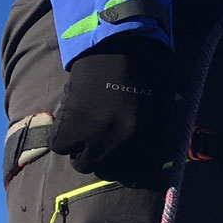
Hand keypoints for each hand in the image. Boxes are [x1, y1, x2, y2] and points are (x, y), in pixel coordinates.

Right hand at [53, 34, 177, 183]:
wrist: (124, 44)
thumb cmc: (147, 71)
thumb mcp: (161, 110)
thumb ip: (152, 137)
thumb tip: (143, 165)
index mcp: (153, 142)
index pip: (139, 177)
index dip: (127, 170)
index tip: (120, 161)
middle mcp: (128, 146)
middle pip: (108, 172)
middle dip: (103, 159)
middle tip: (97, 140)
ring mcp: (101, 139)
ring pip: (83, 164)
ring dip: (81, 149)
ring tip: (83, 128)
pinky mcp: (75, 127)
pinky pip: (60, 146)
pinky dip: (61, 135)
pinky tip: (70, 117)